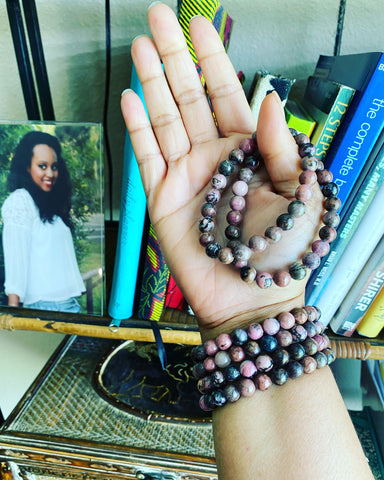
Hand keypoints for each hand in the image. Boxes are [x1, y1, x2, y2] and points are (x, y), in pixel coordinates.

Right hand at [121, 3, 322, 337]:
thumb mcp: (300, 195)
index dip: (213, 58)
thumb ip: (283, 147)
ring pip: (165, 120)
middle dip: (174, 58)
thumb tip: (269, 99)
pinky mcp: (164, 200)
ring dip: (152, 84)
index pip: (227, 93)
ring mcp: (186, 177)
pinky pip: (147, 158)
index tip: (200, 24)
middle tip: (158, 19)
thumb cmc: (283, 252)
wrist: (253, 298)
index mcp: (248, 152)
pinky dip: (138, 129)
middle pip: (189, 98)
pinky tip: (131, 100)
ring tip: (141, 49)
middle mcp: (214, 158)